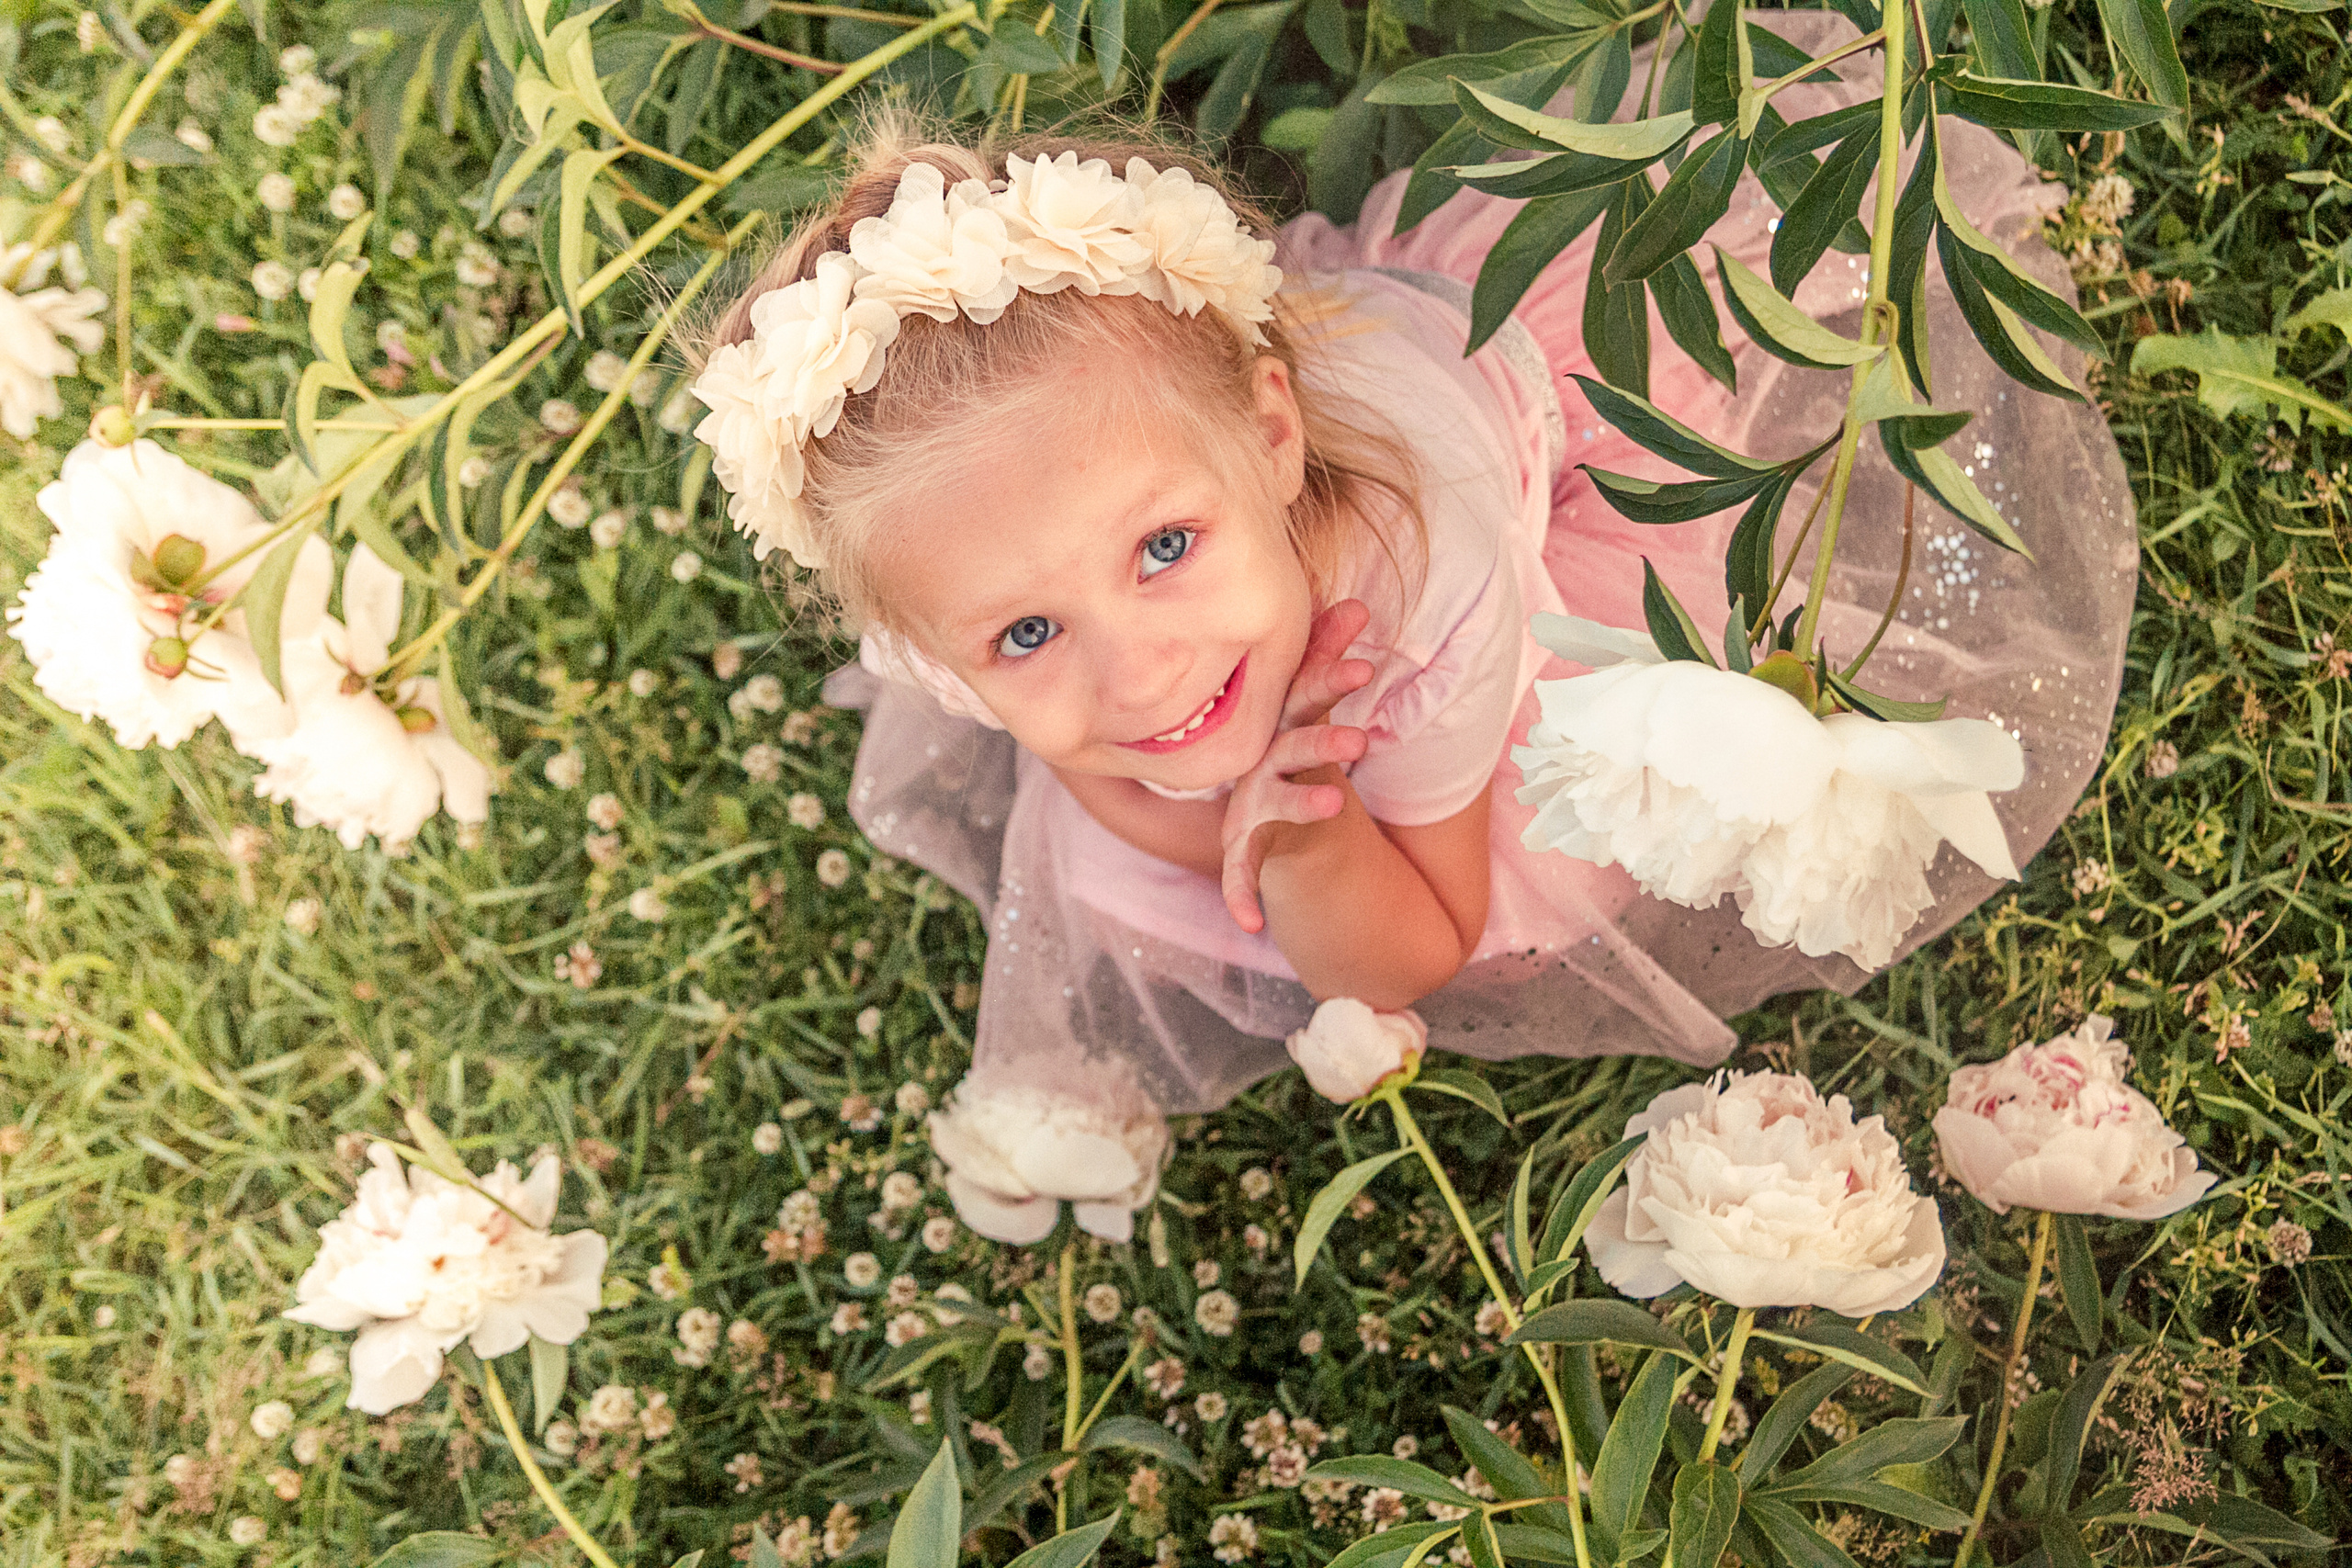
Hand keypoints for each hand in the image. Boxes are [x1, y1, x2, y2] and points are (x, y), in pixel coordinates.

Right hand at [1219, 599, 1374, 933]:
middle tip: (1362, 741)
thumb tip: (1356, 603)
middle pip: (1290, 748)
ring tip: (1336, 805)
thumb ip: (1328, 656)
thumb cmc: (1281, 736)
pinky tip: (1250, 924)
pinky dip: (1240, 896)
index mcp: (1278, 724)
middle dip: (1322, 743)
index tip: (1365, 667)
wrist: (1241, 790)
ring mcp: (1248, 805)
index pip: (1302, 697)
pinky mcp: (1243, 847)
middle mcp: (1259, 762)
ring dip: (1301, 804)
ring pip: (1273, 804)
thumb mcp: (1308, 700)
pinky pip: (1239, 874)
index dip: (1329, 680)